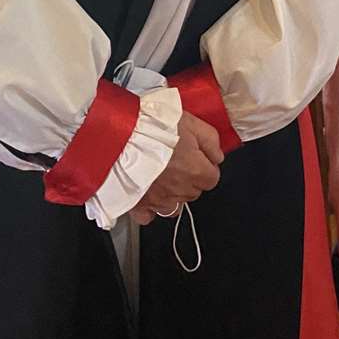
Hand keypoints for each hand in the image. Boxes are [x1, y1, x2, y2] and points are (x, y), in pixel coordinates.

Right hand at [129, 111, 223, 225]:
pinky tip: (148, 194)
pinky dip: (151, 209)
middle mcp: (180, 190)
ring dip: (172, 195)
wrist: (121, 135)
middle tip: (177, 161)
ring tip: (162, 178)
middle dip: (190, 179)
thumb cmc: (155, 125)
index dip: (206, 166)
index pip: (212, 179)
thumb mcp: (191, 122)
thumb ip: (211, 141)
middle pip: (193, 192)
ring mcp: (159, 200)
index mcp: (195, 170)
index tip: (197, 157)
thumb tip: (217, 157)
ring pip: (174, 207)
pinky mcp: (138, 206)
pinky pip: (149, 216)